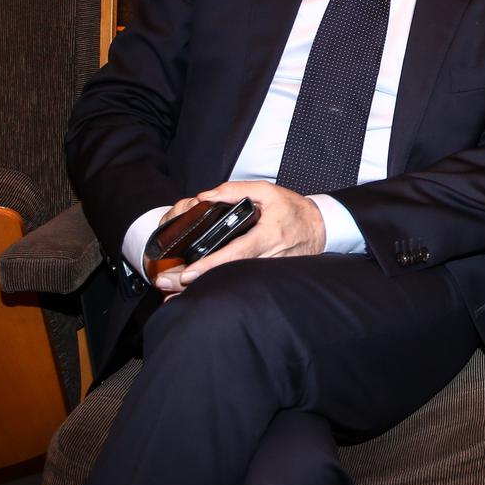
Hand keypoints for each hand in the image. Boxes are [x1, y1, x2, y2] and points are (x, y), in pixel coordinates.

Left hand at [153, 181, 325, 293]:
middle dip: (195, 282)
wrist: (320, 228)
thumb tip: (205, 196)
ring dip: (200, 290)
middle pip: (227, 275)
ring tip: (170, 293)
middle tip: (165, 283)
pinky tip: (192, 294)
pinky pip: (236, 285)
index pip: (236, 253)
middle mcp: (267, 258)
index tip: (188, 273)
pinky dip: (213, 291)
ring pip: (229, 284)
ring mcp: (266, 271)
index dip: (211, 265)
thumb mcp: (268, 191)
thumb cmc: (295, 210)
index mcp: (268, 236)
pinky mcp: (264, 277)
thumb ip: (236, 190)